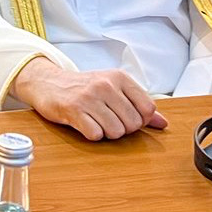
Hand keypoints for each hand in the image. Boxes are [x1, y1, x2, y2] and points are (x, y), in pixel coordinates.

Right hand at [10, 58, 167, 140]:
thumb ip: (139, 105)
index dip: (140, 120)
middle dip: (123, 129)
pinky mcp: (73, 110)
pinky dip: (92, 135)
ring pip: (116, 131)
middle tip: (108, 120)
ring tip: (97, 122)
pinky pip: (95, 135)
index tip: (126, 116)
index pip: (148, 108)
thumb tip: (163, 123)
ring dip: (107, 133)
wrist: (48, 82)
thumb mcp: (113, 88)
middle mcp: (106, 84)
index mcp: (119, 77)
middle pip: (133, 123)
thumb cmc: (84, 87)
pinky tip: (85, 124)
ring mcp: (89, 97)